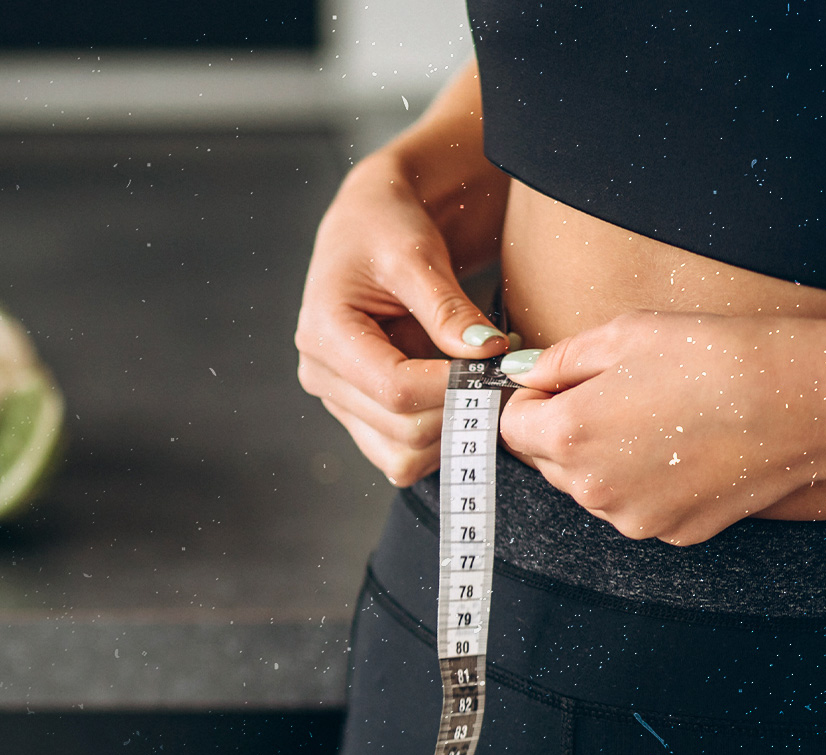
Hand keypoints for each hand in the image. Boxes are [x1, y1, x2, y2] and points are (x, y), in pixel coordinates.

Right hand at [295, 63, 510, 486]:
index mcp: (324, 334)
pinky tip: (461, 401)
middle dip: (460, 412)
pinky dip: (440, 440)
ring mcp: (339, 401)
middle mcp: (322, 376)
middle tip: (503, 380)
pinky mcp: (360, 415)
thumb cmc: (386, 228)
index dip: (452, 388)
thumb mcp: (416, 253)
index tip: (498, 369)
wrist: (368, 226)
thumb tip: (486, 354)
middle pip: (401, 430)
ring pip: (402, 458)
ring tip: (481, 389)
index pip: (394, 388)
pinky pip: (403, 456)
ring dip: (452, 434)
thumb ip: (447, 308)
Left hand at [499, 311, 825, 544]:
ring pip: (588, 487)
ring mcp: (629, 517)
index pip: (511, 428)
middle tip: (612, 396)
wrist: (798, 402)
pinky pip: (631, 506)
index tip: (555, 385)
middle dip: (562, 430)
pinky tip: (677, 451)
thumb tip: (524, 373)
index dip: (529, 401)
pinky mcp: (667, 532)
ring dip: (600, 459)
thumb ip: (559, 359)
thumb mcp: (623, 336)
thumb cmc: (714, 358)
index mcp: (568, 435)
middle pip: (545, 461)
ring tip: (653, 421)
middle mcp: (591, 488)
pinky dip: (640, 483)